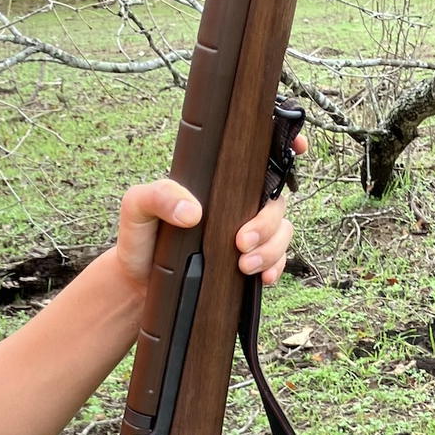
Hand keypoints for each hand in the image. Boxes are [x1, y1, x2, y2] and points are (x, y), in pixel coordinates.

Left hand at [111, 138, 306, 292]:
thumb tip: (193, 211)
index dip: (284, 148)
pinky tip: (263, 278)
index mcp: (217, 183)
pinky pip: (278, 261)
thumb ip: (158, 196)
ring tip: (244, 265)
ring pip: (282, 232)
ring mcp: (246, 235)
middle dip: (267, 223)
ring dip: (272, 249)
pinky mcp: (248, 264)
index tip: (298, 148)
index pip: (256, 160)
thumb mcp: (136, 208)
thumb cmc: (138, 240)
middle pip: (275, 203)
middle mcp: (236, 205)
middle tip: (240, 242)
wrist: (138, 287)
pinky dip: (275, 268)